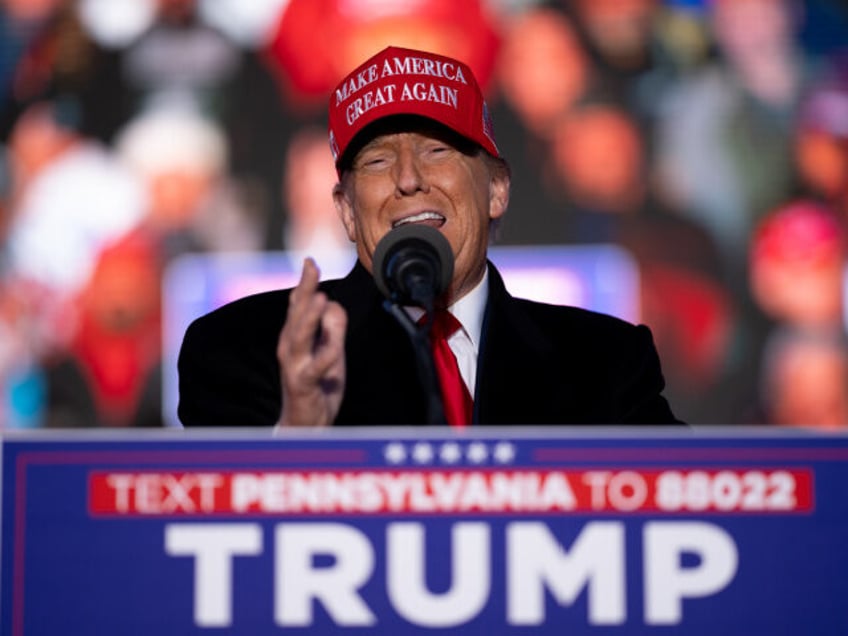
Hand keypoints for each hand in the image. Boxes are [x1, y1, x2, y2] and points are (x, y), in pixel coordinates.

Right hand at [276, 258, 346, 426]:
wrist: (305, 423)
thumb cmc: (317, 384)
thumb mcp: (330, 350)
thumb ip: (332, 326)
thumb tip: (333, 303)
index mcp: (295, 335)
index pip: (298, 304)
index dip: (304, 282)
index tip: (310, 260)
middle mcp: (290, 346)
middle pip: (296, 312)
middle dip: (304, 289)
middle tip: (311, 267)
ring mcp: (294, 365)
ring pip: (299, 336)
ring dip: (309, 317)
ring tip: (321, 298)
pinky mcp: (303, 383)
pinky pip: (315, 367)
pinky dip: (325, 355)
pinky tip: (336, 347)